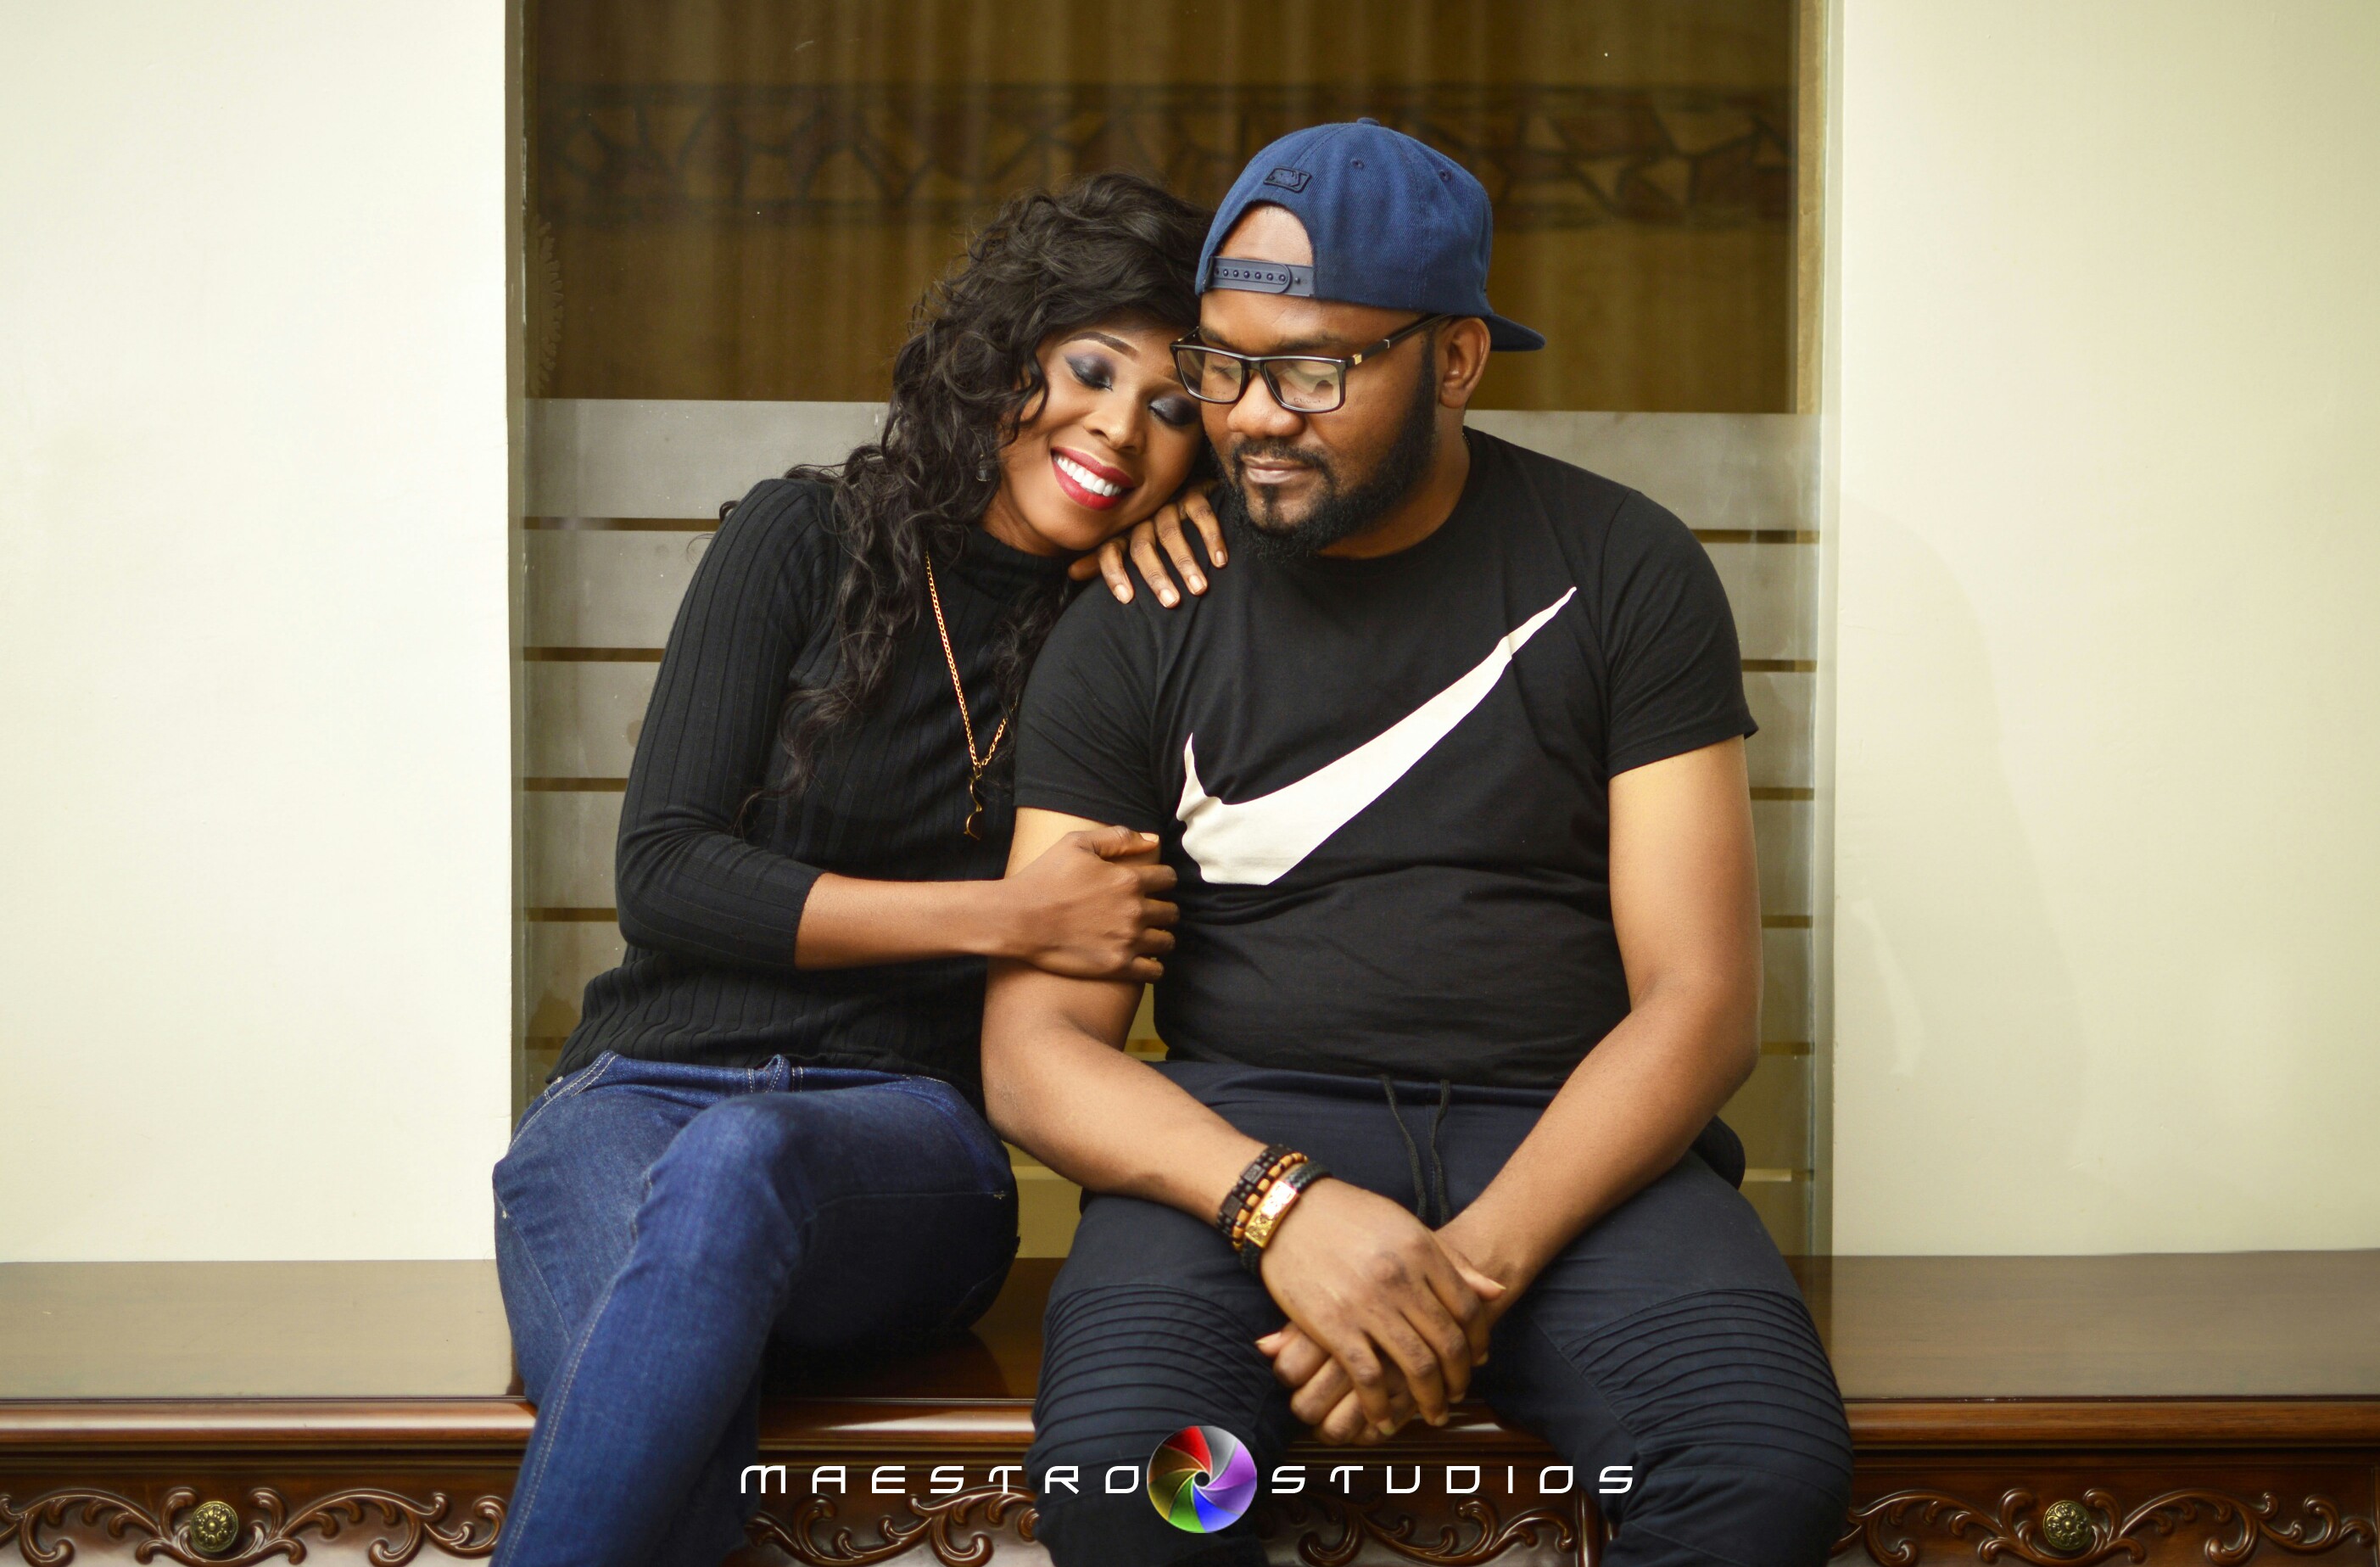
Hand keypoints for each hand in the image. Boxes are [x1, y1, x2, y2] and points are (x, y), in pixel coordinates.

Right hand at [997, 826, 1177, 979]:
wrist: (1018, 919)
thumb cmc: (1044, 878)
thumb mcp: (1076, 844)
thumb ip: (1117, 838)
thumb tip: (1152, 839)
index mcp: (1129, 879)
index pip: (1169, 879)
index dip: (1163, 880)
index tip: (1153, 886)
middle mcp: (1135, 911)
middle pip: (1171, 912)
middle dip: (1163, 910)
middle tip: (1149, 913)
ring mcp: (1128, 940)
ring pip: (1167, 941)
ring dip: (1160, 937)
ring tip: (1147, 937)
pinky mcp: (1118, 966)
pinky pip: (1155, 970)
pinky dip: (1153, 965)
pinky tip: (1142, 960)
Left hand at [1067, 486, 1224, 606]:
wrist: (1185, 486)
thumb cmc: (1152, 525)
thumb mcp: (1127, 541)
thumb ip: (1103, 559)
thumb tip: (1071, 572)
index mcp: (1125, 531)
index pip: (1110, 550)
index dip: (1113, 572)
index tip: (1127, 599)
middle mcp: (1143, 516)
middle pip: (1143, 546)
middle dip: (1156, 576)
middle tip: (1171, 603)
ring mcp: (1168, 503)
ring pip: (1171, 533)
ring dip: (1186, 561)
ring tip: (1199, 588)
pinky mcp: (1194, 492)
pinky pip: (1200, 513)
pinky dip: (1211, 537)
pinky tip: (1220, 560)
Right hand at [1253, 1179, 1503, 1437]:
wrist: (1287, 1210)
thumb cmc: (1349, 1215)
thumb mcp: (1406, 1226)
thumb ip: (1450, 1261)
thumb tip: (1495, 1291)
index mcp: (1421, 1251)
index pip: (1468, 1309)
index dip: (1478, 1340)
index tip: (1476, 1358)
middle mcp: (1400, 1279)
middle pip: (1448, 1344)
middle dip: (1458, 1378)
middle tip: (1457, 1395)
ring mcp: (1367, 1304)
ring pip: (1416, 1366)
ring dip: (1429, 1399)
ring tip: (1431, 1413)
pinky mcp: (1334, 1326)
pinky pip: (1368, 1377)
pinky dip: (1381, 1406)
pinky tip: (1384, 1418)